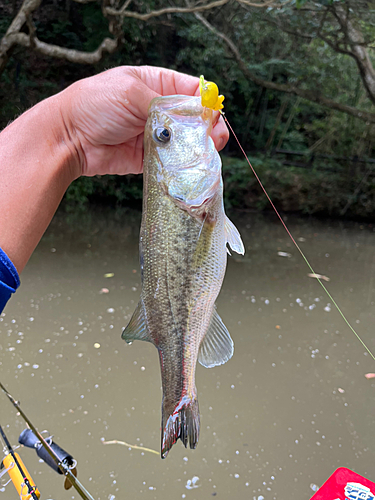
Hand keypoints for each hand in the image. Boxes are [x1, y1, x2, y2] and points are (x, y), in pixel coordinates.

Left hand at [59, 66, 228, 176]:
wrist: (69, 138)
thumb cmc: (94, 104)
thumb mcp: (129, 91)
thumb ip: (162, 102)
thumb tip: (191, 115)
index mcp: (156, 84)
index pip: (192, 90)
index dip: (206, 100)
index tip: (213, 113)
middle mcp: (159, 110)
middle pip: (194, 118)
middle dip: (208, 127)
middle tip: (215, 137)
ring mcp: (156, 135)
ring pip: (187, 141)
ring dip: (199, 147)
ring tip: (208, 152)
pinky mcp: (150, 158)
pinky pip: (172, 161)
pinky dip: (182, 164)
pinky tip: (190, 165)